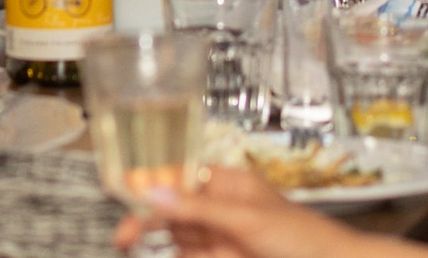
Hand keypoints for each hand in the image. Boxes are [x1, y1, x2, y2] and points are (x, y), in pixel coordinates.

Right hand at [114, 170, 408, 257]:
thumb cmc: (305, 238)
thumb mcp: (246, 219)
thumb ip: (198, 208)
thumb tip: (152, 192)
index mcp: (231, 185)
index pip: (182, 177)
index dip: (153, 185)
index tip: (124, 194)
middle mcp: (225, 209)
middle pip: (177, 210)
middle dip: (148, 219)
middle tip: (122, 237)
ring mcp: (227, 239)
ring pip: (181, 237)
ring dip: (157, 241)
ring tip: (128, 245)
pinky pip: (193, 256)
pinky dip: (175, 255)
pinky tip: (158, 254)